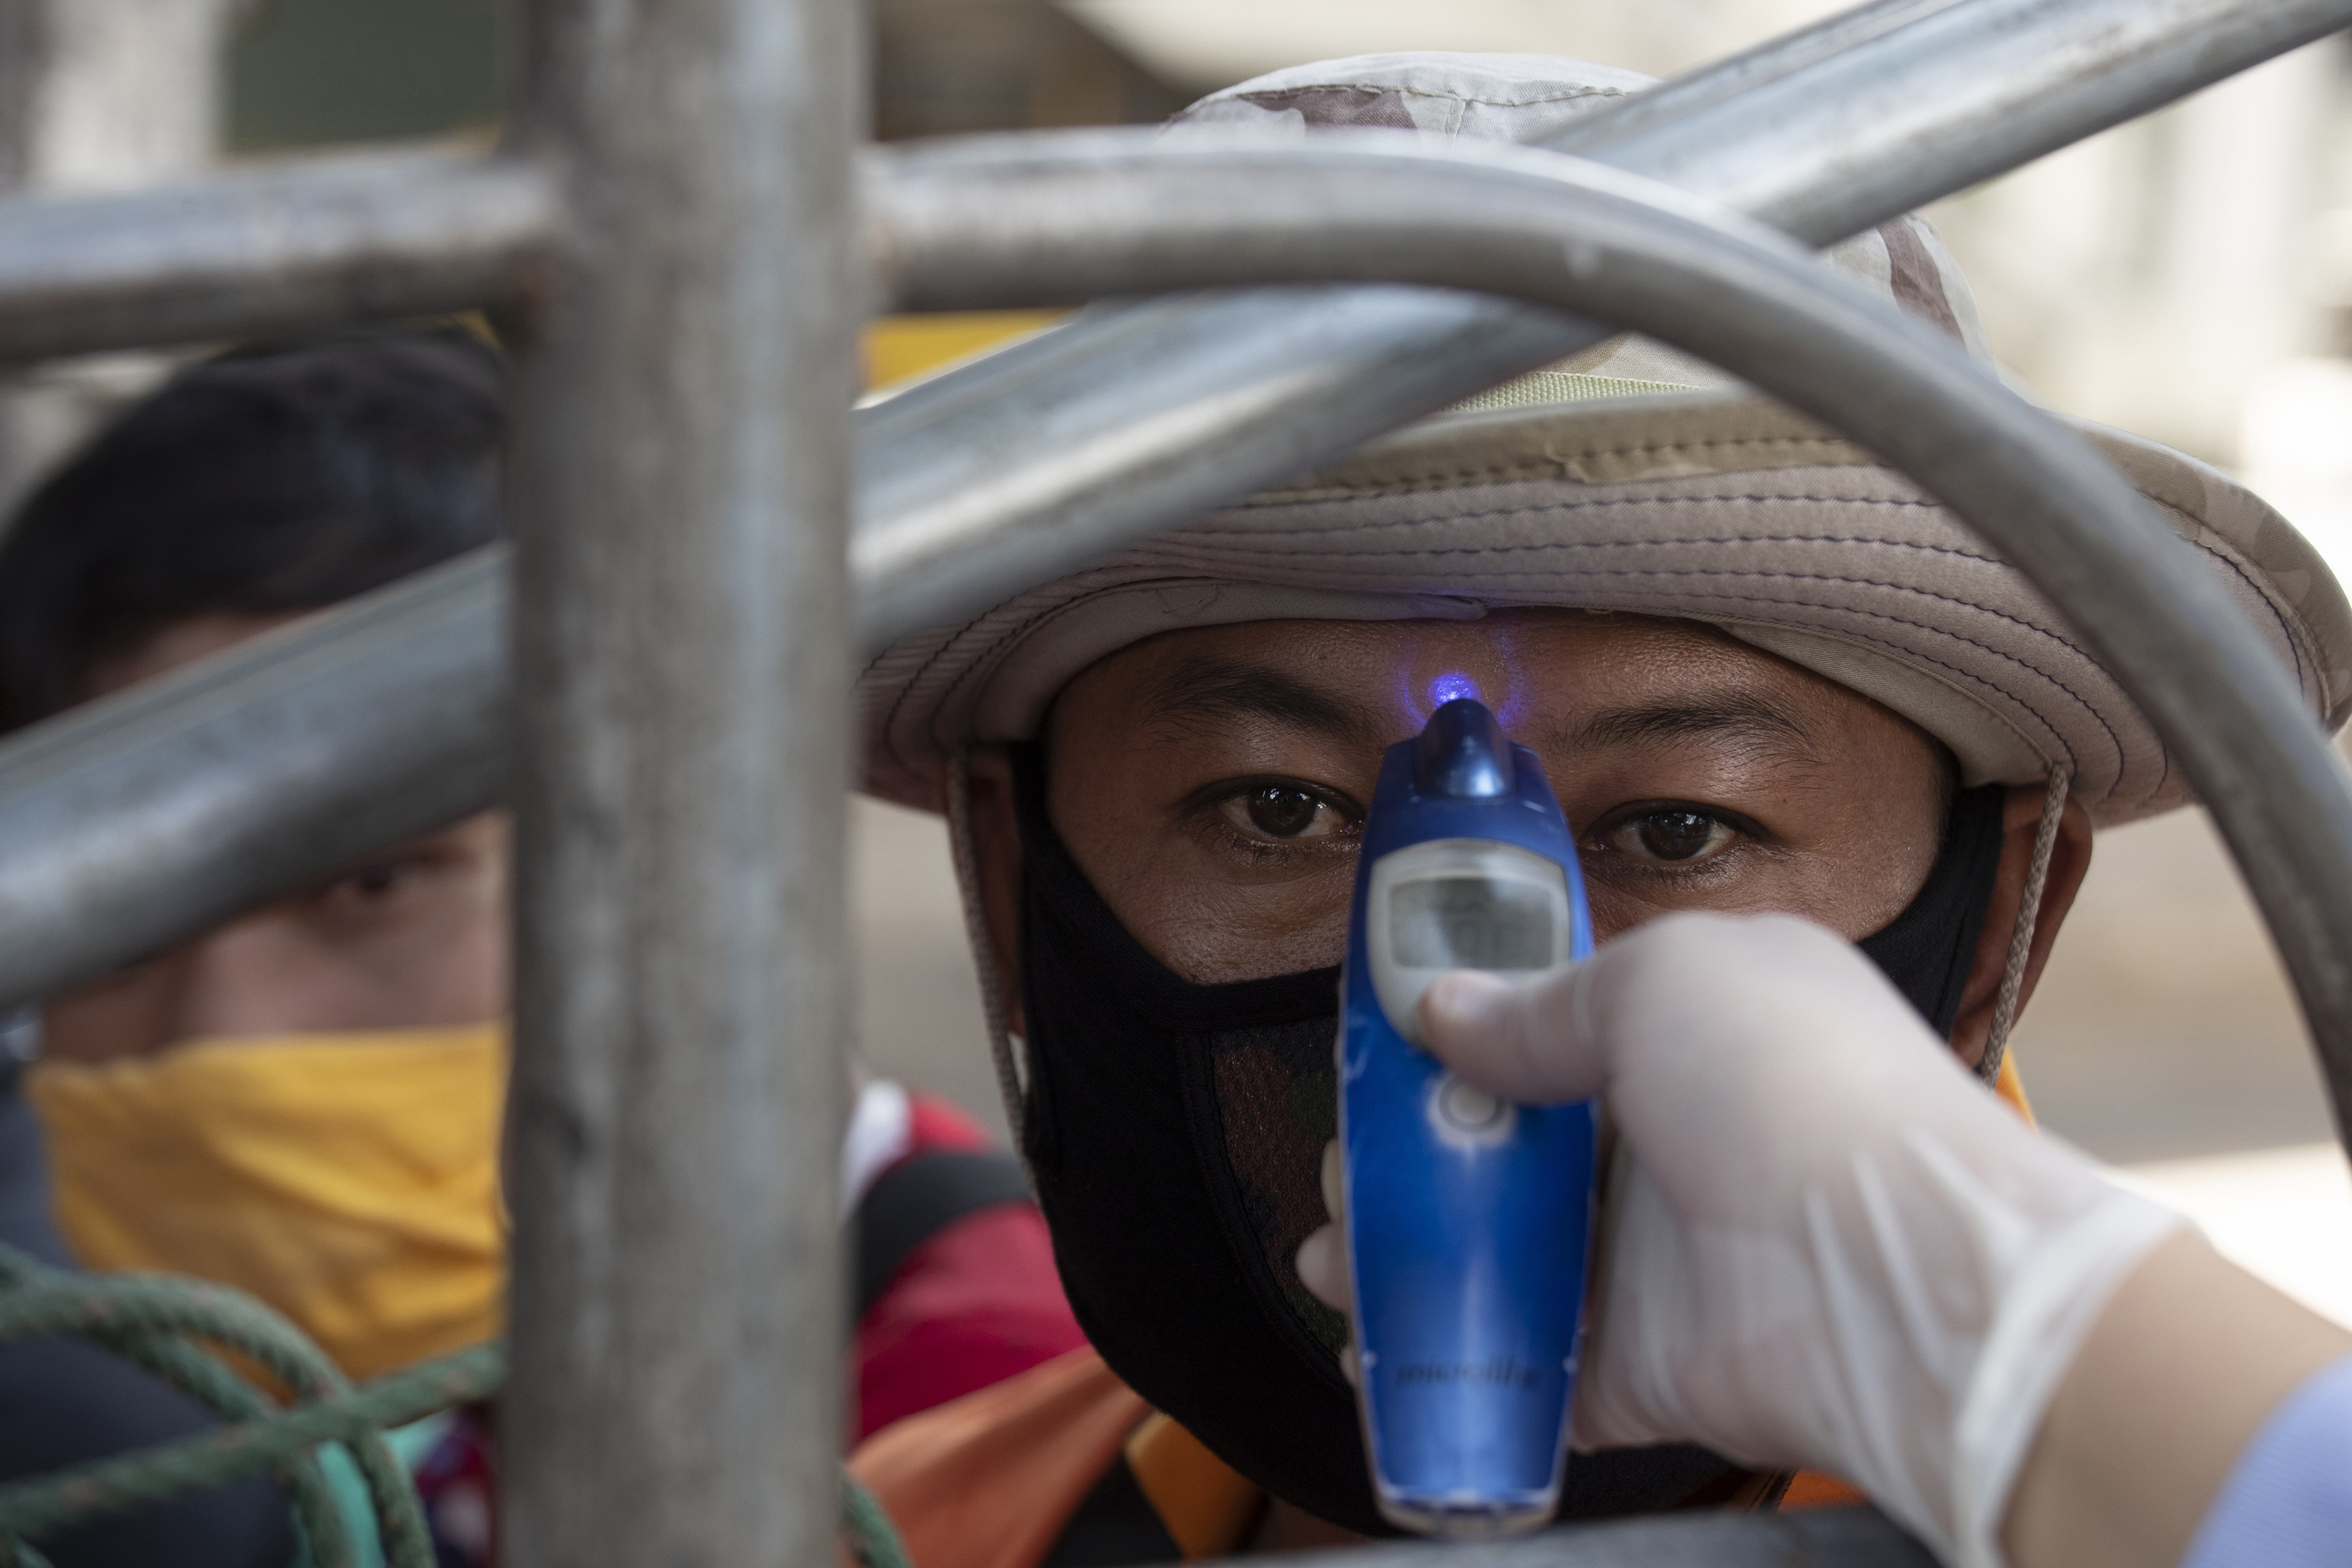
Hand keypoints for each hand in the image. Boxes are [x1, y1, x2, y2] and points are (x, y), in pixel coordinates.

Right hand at [1297, 912, 2180, 1567]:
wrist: (1897, 1274)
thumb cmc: (1796, 1084)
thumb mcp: (1660, 979)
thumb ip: (1541, 1002)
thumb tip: (1443, 1011)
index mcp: (1686, 1030)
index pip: (1549, 1027)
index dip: (1457, 1039)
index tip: (1378, 1055)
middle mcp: (1668, 1141)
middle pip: (1507, 1152)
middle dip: (1408, 1161)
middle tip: (1348, 1171)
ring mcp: (1654, 1259)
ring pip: (1502, 1261)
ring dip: (1407, 1261)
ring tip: (1334, 1260)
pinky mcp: (1641, 1366)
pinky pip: (1528, 1370)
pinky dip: (1452, 1366)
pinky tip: (1380, 1351)